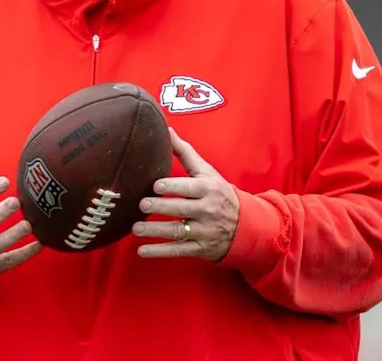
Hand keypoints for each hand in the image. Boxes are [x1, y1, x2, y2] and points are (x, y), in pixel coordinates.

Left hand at [133, 128, 239, 260]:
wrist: (245, 225)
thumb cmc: (219, 193)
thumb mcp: (206, 172)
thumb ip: (185, 153)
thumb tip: (167, 130)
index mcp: (208, 189)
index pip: (190, 187)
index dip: (173, 187)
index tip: (156, 186)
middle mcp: (207, 210)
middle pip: (181, 209)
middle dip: (162, 207)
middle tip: (142, 204)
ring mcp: (204, 231)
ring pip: (177, 231)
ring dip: (155, 231)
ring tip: (136, 229)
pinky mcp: (200, 248)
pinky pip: (178, 250)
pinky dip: (159, 251)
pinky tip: (142, 250)